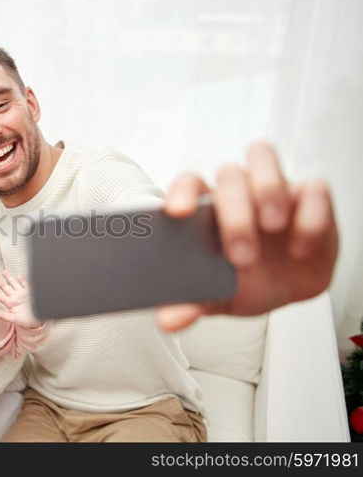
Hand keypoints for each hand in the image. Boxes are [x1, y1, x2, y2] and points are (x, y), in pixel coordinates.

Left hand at [0, 271, 41, 328]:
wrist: (39, 322)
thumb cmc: (27, 323)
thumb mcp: (14, 319)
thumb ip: (3, 316)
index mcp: (10, 303)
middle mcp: (15, 297)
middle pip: (4, 287)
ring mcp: (22, 294)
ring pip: (13, 283)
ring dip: (9, 277)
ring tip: (4, 271)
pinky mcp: (30, 292)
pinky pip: (25, 284)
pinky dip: (22, 280)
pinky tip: (19, 276)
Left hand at [156, 141, 337, 330]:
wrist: (282, 291)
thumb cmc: (240, 281)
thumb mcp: (212, 296)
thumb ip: (188, 304)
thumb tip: (167, 321)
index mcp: (204, 209)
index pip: (188, 183)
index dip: (181, 191)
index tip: (178, 213)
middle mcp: (236, 192)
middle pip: (228, 175)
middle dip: (235, 213)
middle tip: (241, 255)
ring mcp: (273, 189)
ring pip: (262, 159)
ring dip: (267, 190)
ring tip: (273, 228)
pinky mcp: (310, 198)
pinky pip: (313, 188)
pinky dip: (309, 215)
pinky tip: (301, 247)